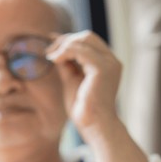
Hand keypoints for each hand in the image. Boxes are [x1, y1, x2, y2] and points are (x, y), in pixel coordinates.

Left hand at [47, 31, 147, 161]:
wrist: (93, 125)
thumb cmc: (83, 108)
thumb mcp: (72, 80)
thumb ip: (67, 65)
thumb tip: (55, 51)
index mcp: (107, 63)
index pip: (88, 41)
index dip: (67, 40)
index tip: (50, 46)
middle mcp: (111, 60)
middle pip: (87, 36)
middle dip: (64, 40)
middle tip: (48, 52)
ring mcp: (110, 63)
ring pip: (84, 39)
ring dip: (63, 46)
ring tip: (50, 57)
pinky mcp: (103, 69)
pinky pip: (81, 51)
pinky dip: (65, 51)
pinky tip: (55, 60)